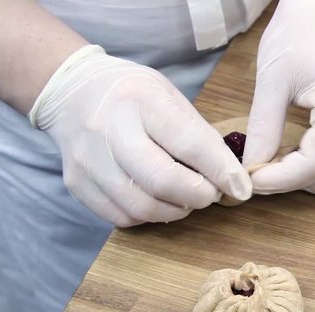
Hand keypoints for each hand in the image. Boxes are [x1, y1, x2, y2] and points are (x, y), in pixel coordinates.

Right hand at [30, 46, 251, 226]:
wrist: (72, 93)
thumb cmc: (133, 94)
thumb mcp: (169, 95)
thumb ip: (197, 133)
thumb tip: (229, 176)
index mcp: (140, 99)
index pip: (189, 142)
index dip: (221, 171)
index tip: (241, 188)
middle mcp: (109, 129)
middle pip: (162, 180)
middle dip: (198, 196)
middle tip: (211, 195)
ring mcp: (88, 160)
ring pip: (142, 206)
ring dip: (176, 210)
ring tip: (187, 199)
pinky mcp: (77, 184)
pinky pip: (122, 217)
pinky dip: (150, 216)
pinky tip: (159, 201)